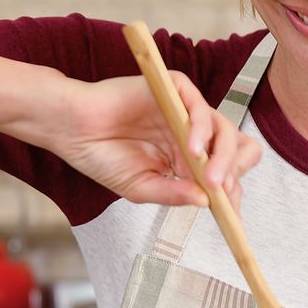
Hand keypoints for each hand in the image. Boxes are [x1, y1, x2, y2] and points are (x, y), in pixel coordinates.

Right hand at [48, 71, 259, 207]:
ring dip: (223, 157)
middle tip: (223, 193)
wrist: (72, 130)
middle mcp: (194, 135)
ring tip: (210, 179)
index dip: (232, 193)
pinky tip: (191, 150)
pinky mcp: (176, 91)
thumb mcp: (141, 187)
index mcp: (189, 160)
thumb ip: (174, 194)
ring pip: (224, 130)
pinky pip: (200, 107)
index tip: (231, 216)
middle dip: (235, 173)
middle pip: (236, 150)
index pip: (225, 174)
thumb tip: (205, 202)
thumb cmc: (104, 158)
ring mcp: (186, 113)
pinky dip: (202, 130)